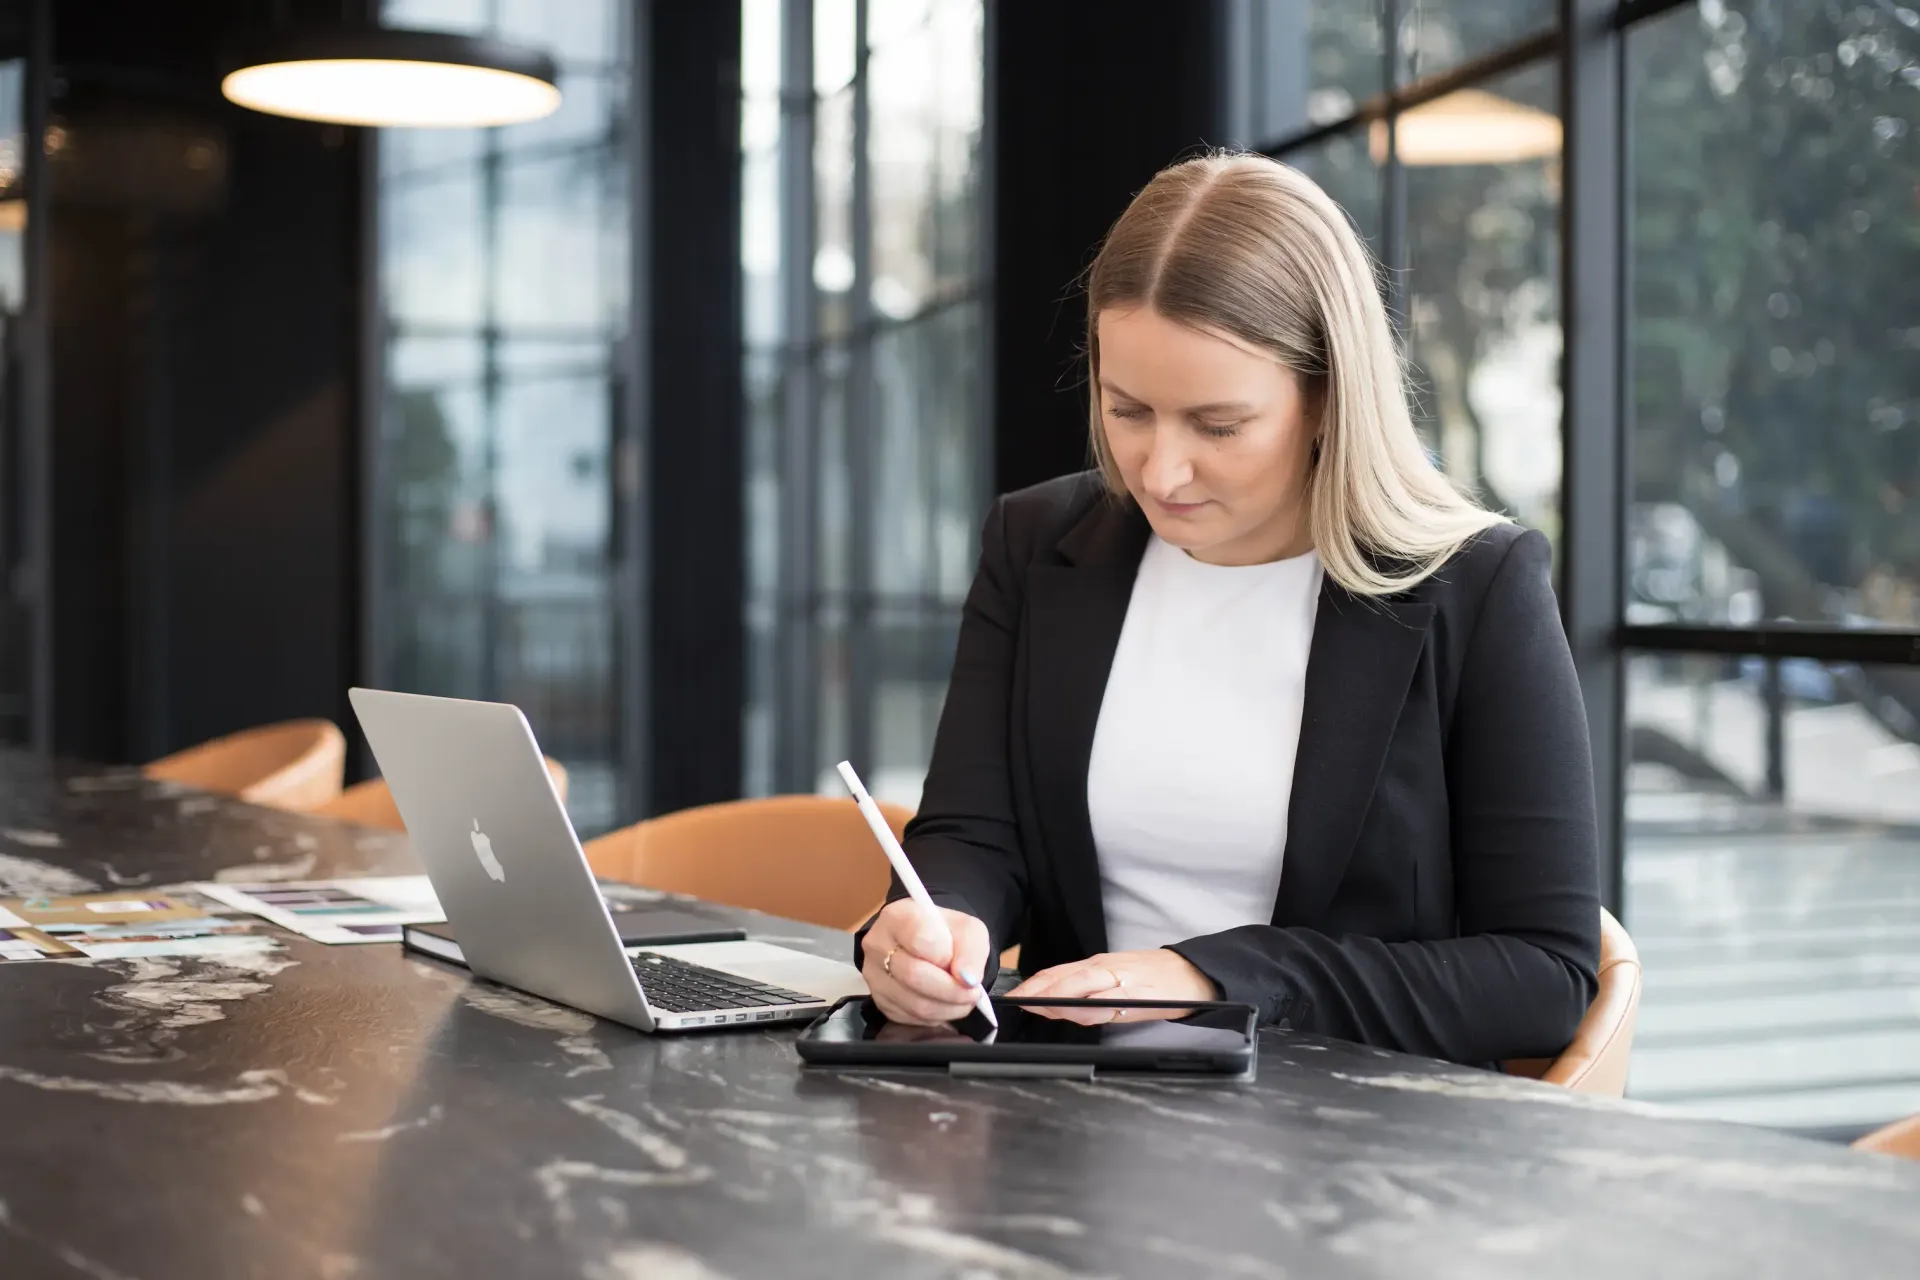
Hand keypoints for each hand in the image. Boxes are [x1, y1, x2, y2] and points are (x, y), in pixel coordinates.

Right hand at [861, 899, 991, 1026]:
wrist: (928, 944)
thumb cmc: (944, 933)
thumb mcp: (967, 929)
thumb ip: (971, 949)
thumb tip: (967, 979)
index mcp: (897, 916)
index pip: (920, 939)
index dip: (945, 955)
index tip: (957, 959)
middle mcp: (877, 945)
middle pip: (914, 976)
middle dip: (951, 990)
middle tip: (972, 992)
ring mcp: (875, 975)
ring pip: (914, 1003)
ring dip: (947, 1008)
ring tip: (963, 1000)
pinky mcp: (880, 1001)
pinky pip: (911, 1018)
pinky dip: (936, 1017)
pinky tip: (945, 1004)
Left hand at [1006, 949, 1218, 1024]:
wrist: (1194, 974)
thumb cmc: (1155, 975)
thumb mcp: (1119, 972)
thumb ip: (1092, 984)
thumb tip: (1059, 999)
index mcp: (1100, 963)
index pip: (1059, 971)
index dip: (1035, 983)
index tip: (1014, 995)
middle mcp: (1106, 968)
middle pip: (1064, 978)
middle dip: (1038, 991)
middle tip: (1016, 1002)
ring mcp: (1120, 981)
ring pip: (1081, 988)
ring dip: (1056, 999)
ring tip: (1035, 1007)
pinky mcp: (1136, 997)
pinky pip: (1107, 1003)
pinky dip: (1087, 1007)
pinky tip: (1072, 1012)